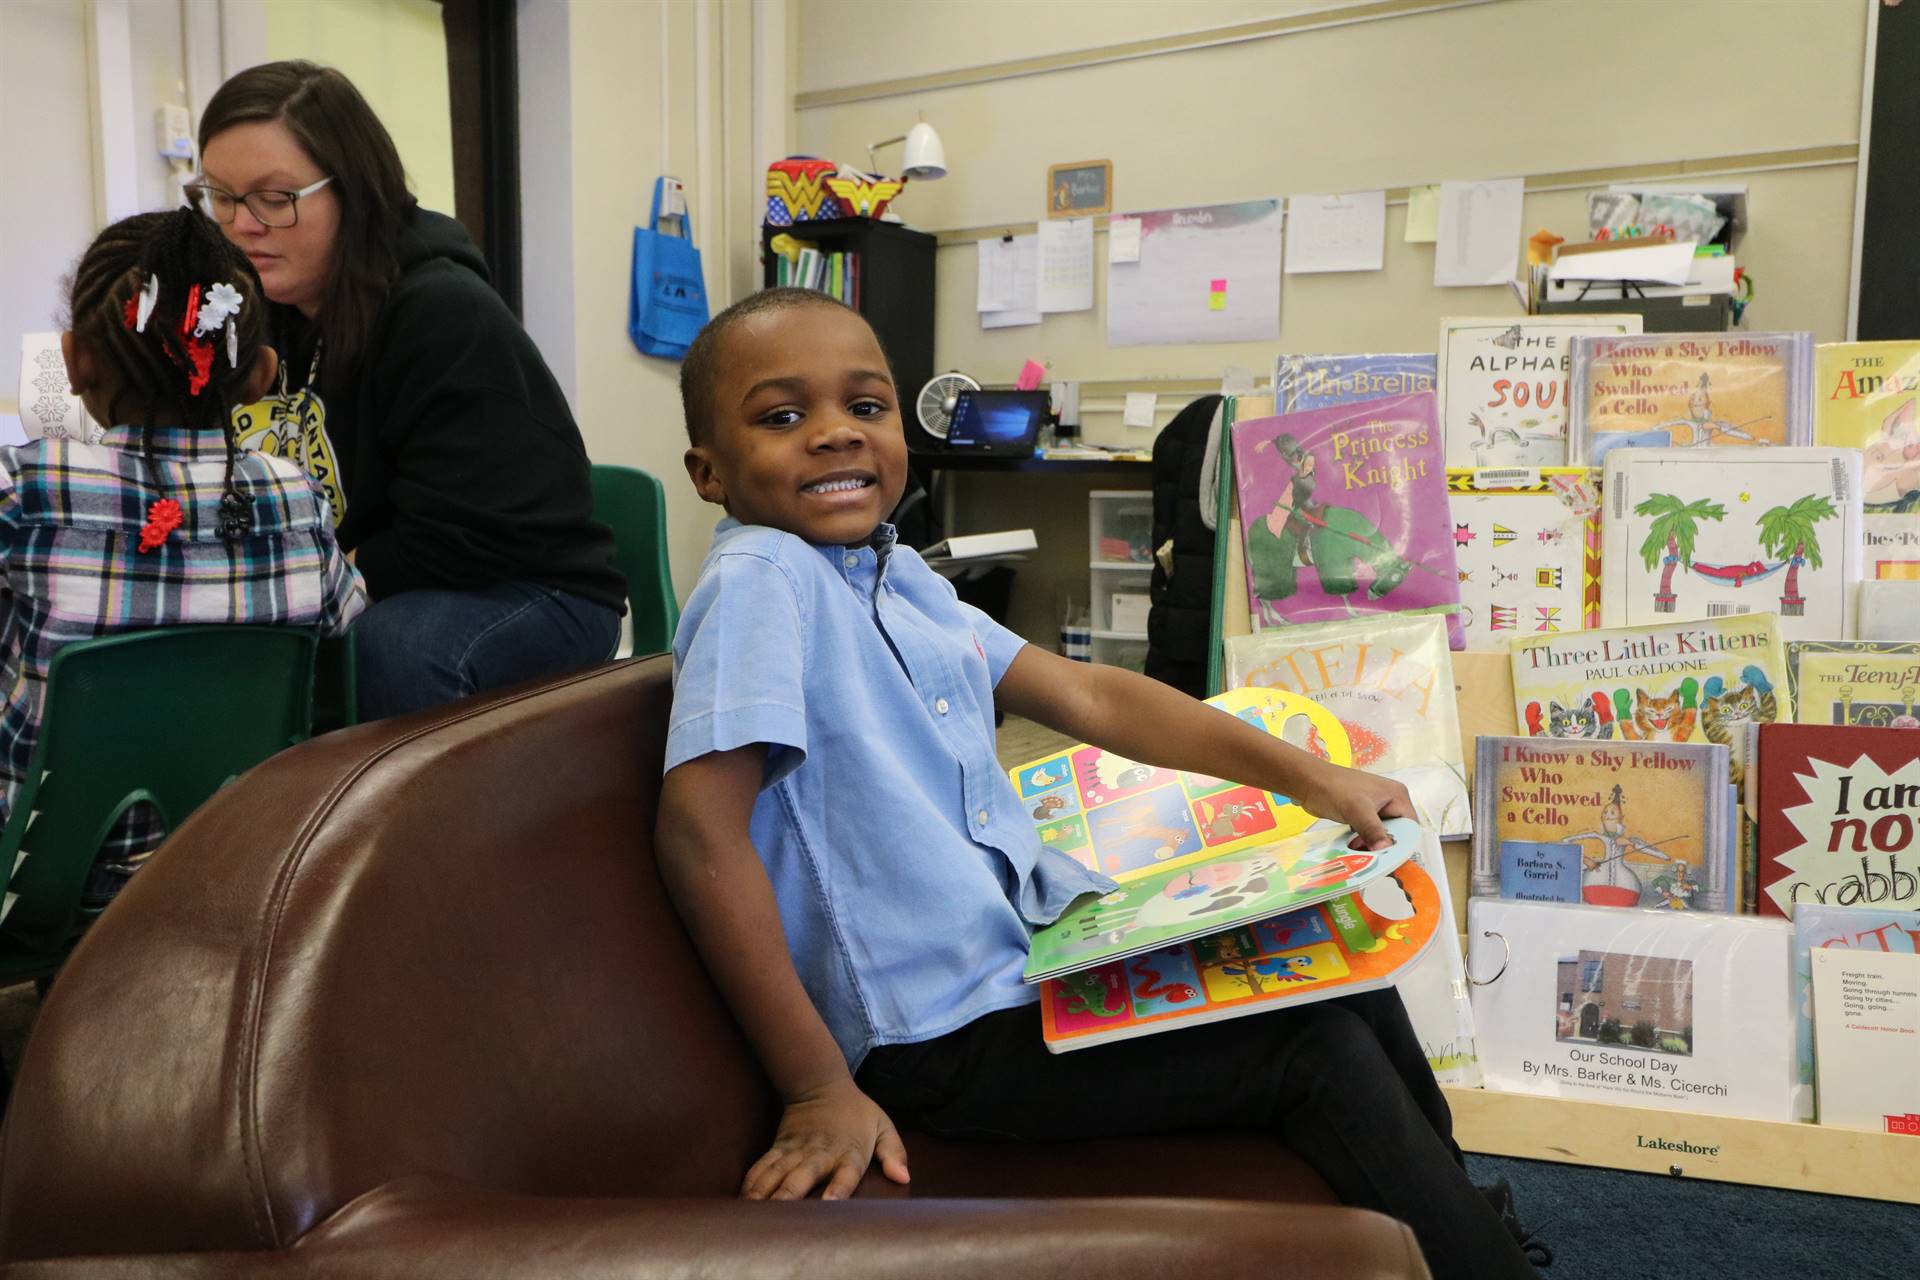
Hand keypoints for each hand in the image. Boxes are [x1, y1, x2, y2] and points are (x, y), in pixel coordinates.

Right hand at [741, 1077, 909, 1200]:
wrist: (820, 1082)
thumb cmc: (857, 1112)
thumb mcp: (883, 1127)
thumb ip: (895, 1153)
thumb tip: (904, 1178)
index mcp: (850, 1152)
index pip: (846, 1174)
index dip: (838, 1189)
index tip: (830, 1204)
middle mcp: (821, 1153)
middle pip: (802, 1176)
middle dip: (789, 1196)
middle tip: (778, 1217)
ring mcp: (796, 1150)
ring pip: (778, 1173)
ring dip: (765, 1193)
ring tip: (754, 1213)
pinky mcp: (779, 1146)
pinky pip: (764, 1165)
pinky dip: (753, 1182)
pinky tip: (745, 1199)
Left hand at [1289, 759, 1413, 850]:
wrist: (1307, 781)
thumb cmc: (1333, 789)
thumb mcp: (1356, 810)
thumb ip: (1372, 830)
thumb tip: (1385, 849)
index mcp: (1397, 795)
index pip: (1410, 826)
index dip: (1403, 843)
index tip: (1392, 860)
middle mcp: (1390, 801)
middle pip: (1397, 832)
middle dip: (1385, 846)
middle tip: (1373, 858)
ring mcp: (1375, 808)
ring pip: (1381, 834)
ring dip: (1372, 845)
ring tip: (1360, 853)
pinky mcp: (1362, 814)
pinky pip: (1369, 833)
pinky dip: (1363, 842)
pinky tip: (1353, 847)